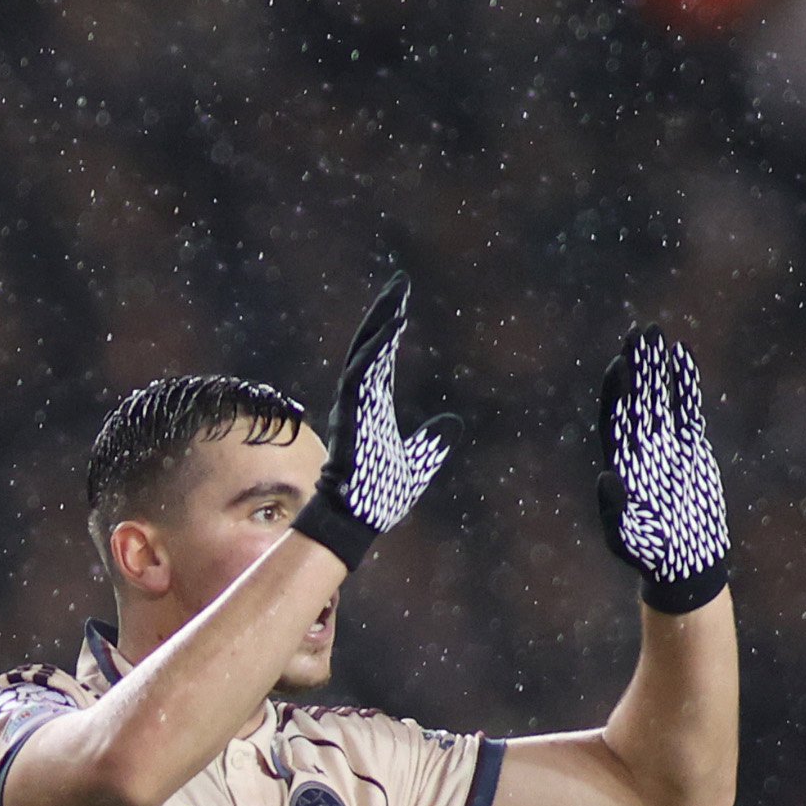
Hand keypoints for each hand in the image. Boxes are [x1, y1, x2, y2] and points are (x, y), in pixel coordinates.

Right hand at [291, 270, 453, 568]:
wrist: (357, 520)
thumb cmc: (380, 496)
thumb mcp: (421, 462)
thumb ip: (434, 440)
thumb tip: (453, 423)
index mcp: (373, 406)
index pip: (381, 357)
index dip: (390, 329)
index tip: (401, 304)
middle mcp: (361, 399)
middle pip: (370, 344)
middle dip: (384, 313)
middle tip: (399, 284)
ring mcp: (354, 404)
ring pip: (366, 352)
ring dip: (381, 323)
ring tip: (397, 295)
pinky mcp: (351, 412)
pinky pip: (362, 371)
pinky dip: (376, 348)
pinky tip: (391, 327)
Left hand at [604, 327, 730, 613]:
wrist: (684, 561)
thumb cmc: (649, 554)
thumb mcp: (626, 537)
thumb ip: (613, 510)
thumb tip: (604, 477)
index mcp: (621, 463)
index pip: (614, 418)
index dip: (616, 391)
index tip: (619, 364)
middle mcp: (639, 448)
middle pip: (634, 398)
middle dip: (636, 365)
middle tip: (637, 330)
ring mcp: (665, 445)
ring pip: (658, 396)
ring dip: (656, 365)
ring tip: (654, 331)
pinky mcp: (689, 447)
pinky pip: (686, 408)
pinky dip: (684, 383)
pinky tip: (682, 355)